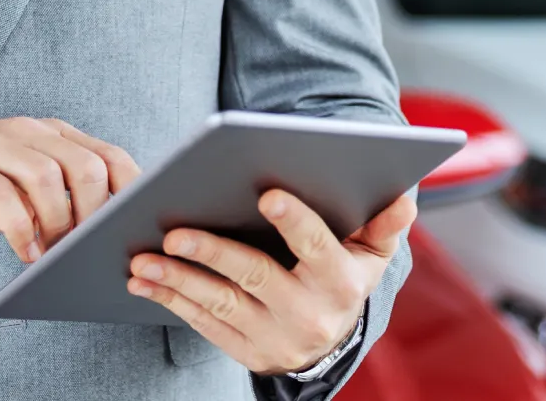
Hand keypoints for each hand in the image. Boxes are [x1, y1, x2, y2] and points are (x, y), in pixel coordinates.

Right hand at [0, 117, 139, 261]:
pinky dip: (20, 229)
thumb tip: (105, 236)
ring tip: (53, 254)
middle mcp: (28, 132)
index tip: (136, 225)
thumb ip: (63, 196)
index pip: (109, 154)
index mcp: (54, 135)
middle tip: (85, 247)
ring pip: (45, 177)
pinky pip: (0, 195)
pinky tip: (25, 252)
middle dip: (92, 212)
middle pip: (83, 165)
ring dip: (57, 222)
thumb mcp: (27, 184)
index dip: (130, 190)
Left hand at [128, 189, 416, 374]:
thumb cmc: (344, 275)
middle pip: (256, 276)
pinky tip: (143, 281)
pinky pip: (203, 325)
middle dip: (213, 253)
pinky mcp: (245, 351)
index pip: (318, 248)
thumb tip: (402, 194)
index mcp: (340, 281)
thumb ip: (384, 222)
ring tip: (143, 260)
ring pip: (221, 304)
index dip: (296, 222)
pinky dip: (171, 301)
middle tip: (174, 232)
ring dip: (179, 282)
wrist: (329, 344)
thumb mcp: (372, 254)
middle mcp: (308, 313)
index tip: (267, 195)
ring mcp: (274, 336)